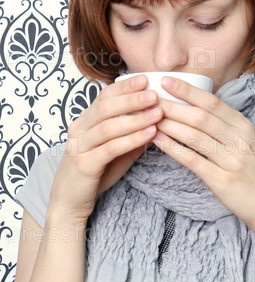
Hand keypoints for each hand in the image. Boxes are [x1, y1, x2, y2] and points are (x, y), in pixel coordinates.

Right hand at [50, 75, 162, 220]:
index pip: (104, 97)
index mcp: (85, 122)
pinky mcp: (84, 165)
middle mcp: (79, 130)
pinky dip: (131, 139)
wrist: (70, 202)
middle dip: (131, 99)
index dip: (124, 87)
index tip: (145, 79)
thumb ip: (132, 135)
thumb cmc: (95, 174)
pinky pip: (110, 148)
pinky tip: (149, 134)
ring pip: (108, 126)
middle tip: (154, 94)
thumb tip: (156, 120)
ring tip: (157, 113)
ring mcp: (79, 147)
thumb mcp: (117, 151)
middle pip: (105, 108)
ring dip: (135, 118)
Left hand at [153, 76, 254, 233]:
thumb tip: (195, 109)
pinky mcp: (222, 180)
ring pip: (194, 136)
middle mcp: (239, 140)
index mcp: (244, 127)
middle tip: (149, 98)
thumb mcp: (248, 143)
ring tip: (149, 117)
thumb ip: (226, 127)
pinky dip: (172, 148)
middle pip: (200, 117)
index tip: (166, 80)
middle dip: (172, 105)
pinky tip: (157, 141)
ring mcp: (231, 160)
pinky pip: (192, 160)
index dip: (187, 91)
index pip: (212, 102)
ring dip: (169, 125)